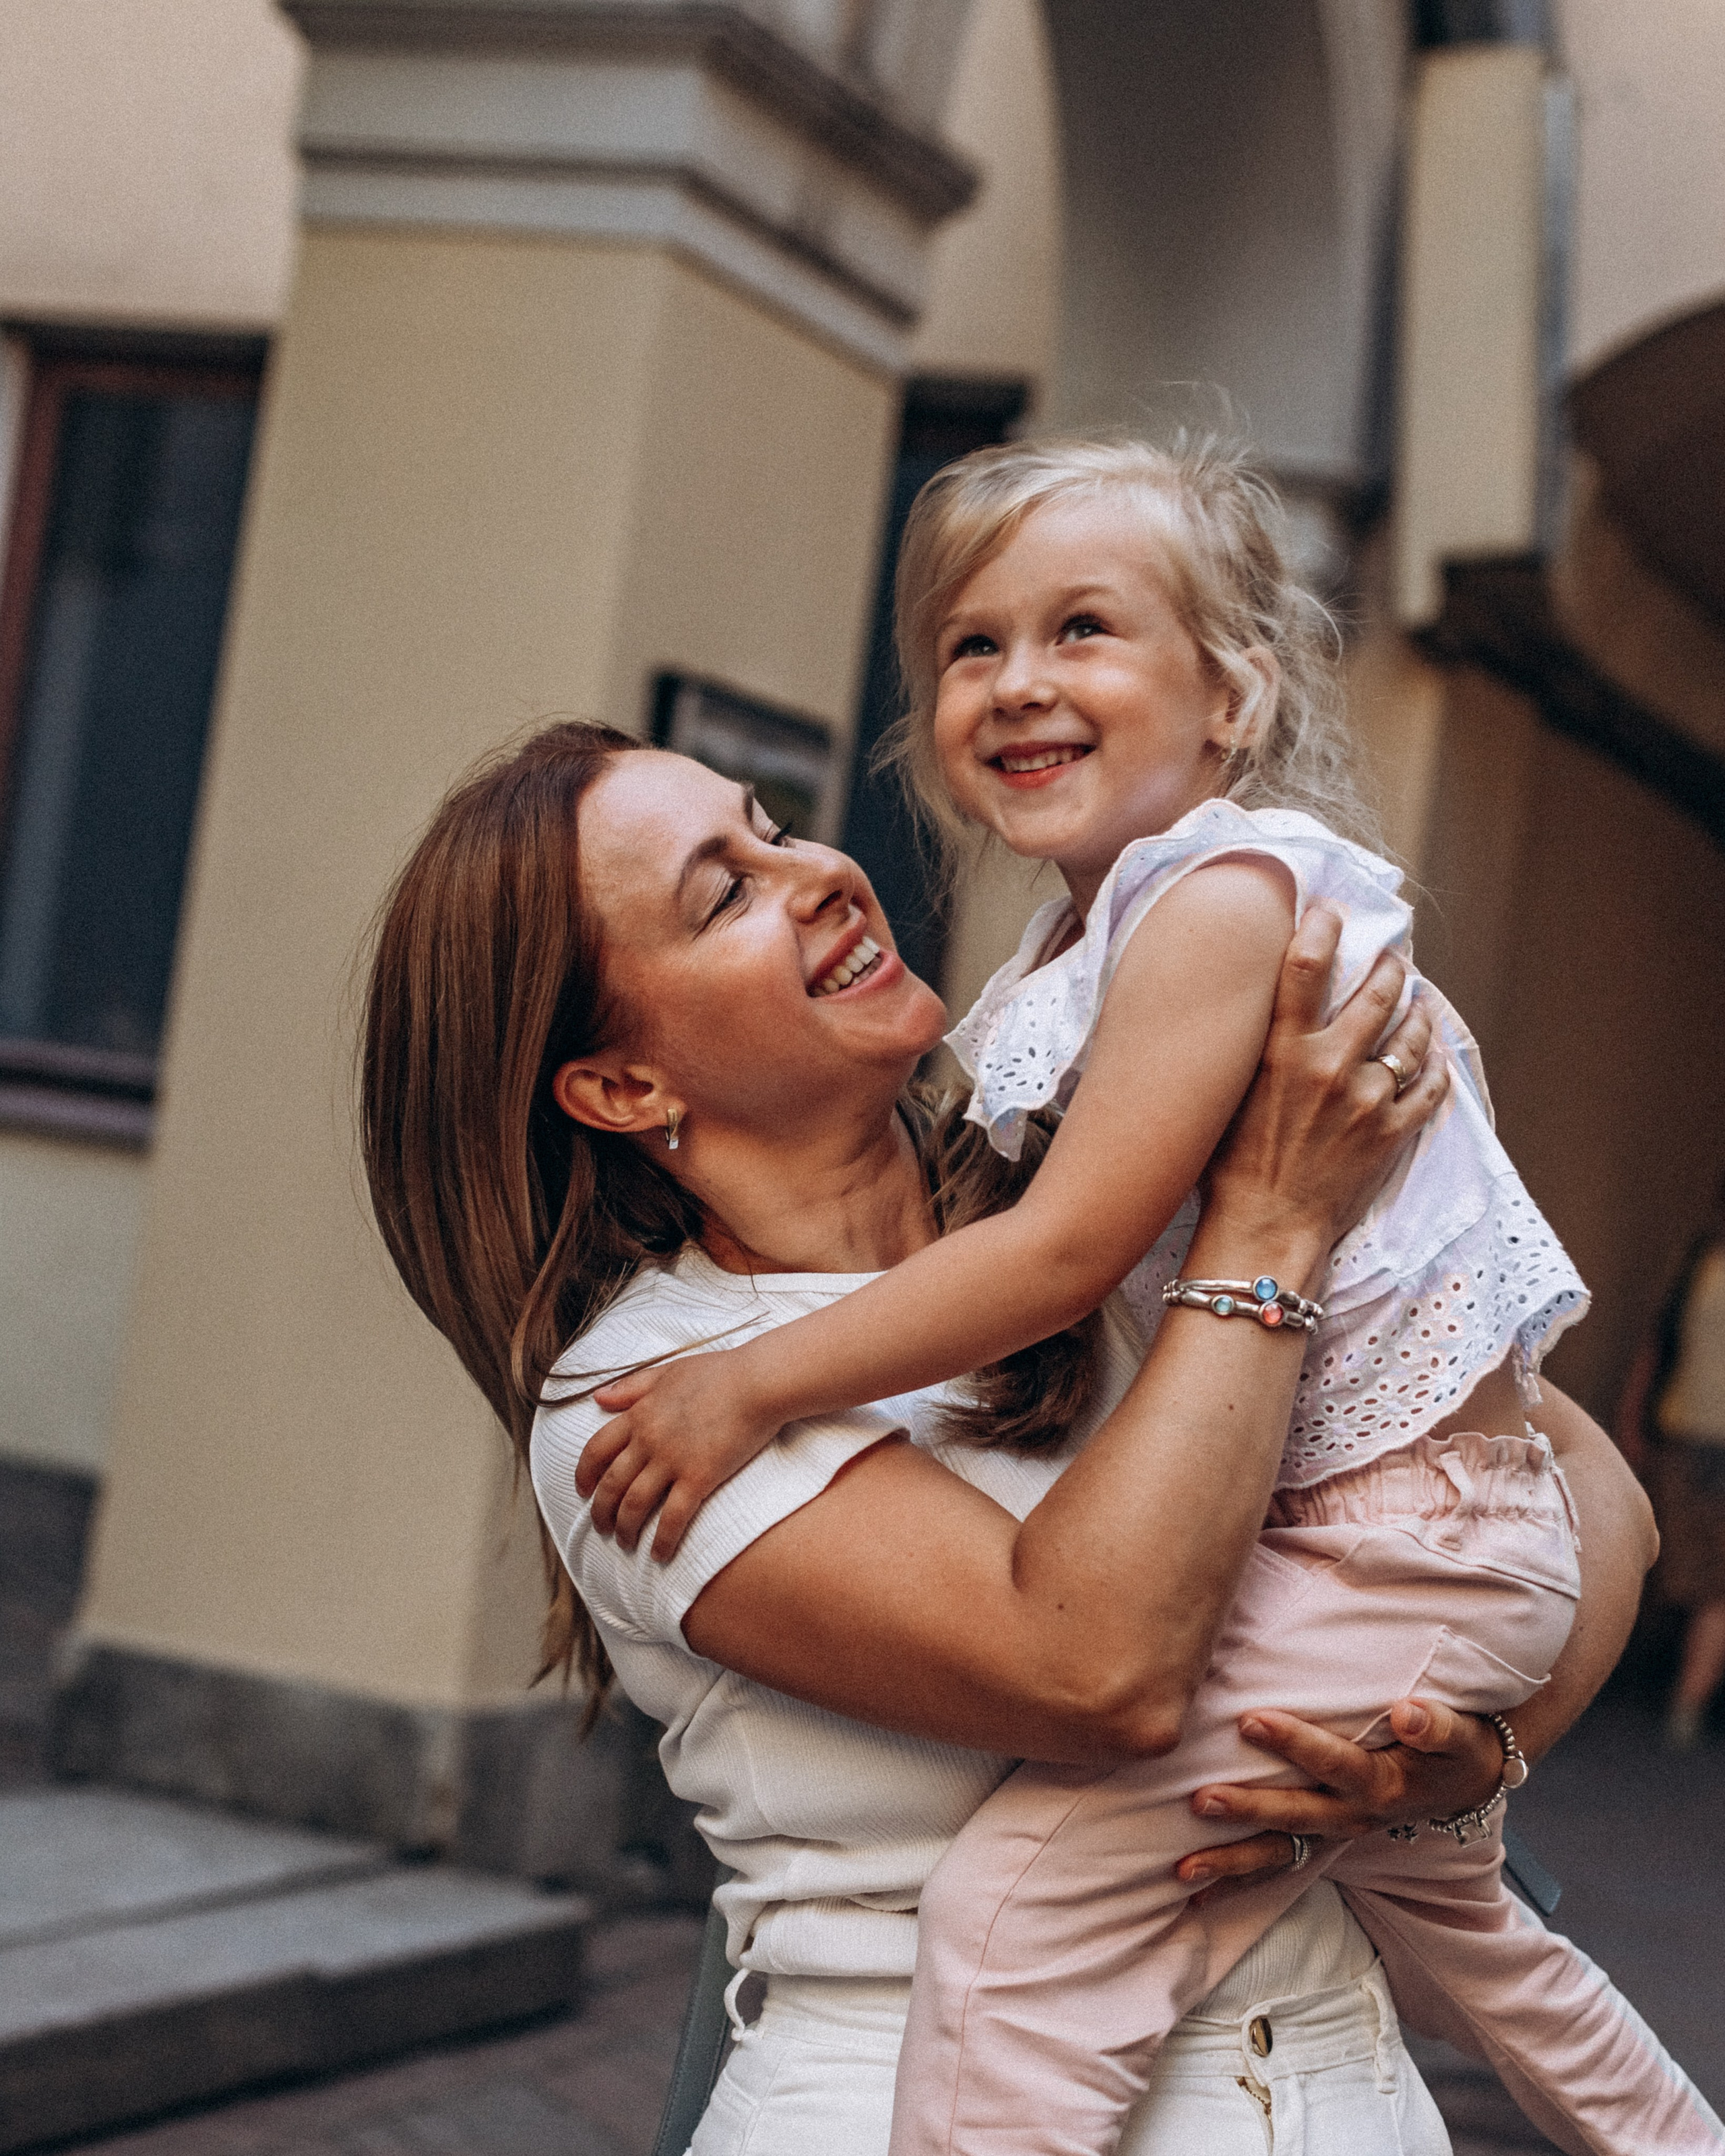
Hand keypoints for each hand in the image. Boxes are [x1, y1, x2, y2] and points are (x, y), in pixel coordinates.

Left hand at [577, 1350, 783, 1557]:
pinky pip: (673, 1517)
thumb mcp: (667, 1372)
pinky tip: (660, 1555)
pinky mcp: (699, 1477)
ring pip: (635, 1504)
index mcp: (639, 1414)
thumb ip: (631, 1387)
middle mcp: (648, 1440)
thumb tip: (598, 1397)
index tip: (582, 1491)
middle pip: (611, 1484)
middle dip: (601, 1512)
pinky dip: (662, 1540)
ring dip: (626, 1529)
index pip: (596, 1450)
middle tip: (602, 1528)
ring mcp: (672, 1460)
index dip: (584, 1474)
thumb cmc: (719, 1373)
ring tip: (626, 1544)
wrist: (757, 1382)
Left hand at [1173, 1698, 1503, 1901]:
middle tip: (1201, 1801)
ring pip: (1279, 1852)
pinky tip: (1197, 1894)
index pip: (1333, 1762)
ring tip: (1182, 1870)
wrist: (1467, 1781)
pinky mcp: (1322, 1838)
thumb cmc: (1455, 1745)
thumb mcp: (1457, 1733)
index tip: (1249, 1719)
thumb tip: (1407, 1713)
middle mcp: (1353, 1816)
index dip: (1294, 1741)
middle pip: (1296, 1816)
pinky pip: (1278, 1864)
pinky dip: (1240, 1882)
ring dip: (1232, 1862)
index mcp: (1382, 1785)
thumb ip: (1434, 1724)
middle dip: (1248, 1810)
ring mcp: (1335, 1832)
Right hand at [1206, 906, 1448, 1252]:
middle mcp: (1331, 1066)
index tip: (1333, 911)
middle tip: (1392, 956)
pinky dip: (1436, 1064)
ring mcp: (1368, 1099)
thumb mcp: (1225, 1093)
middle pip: (1378, 990)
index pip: (1308, 963)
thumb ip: (1247, 1047)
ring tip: (1417, 1000)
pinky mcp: (1393, 1132)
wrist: (1265, 1231)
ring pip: (1412, 1033)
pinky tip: (1433, 1053)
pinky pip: (1431, 1085)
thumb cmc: (1229, 1166)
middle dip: (1390, 965)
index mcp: (1282, 1051)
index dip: (1325, 925)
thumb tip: (1254, 1005)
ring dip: (1417, 1010)